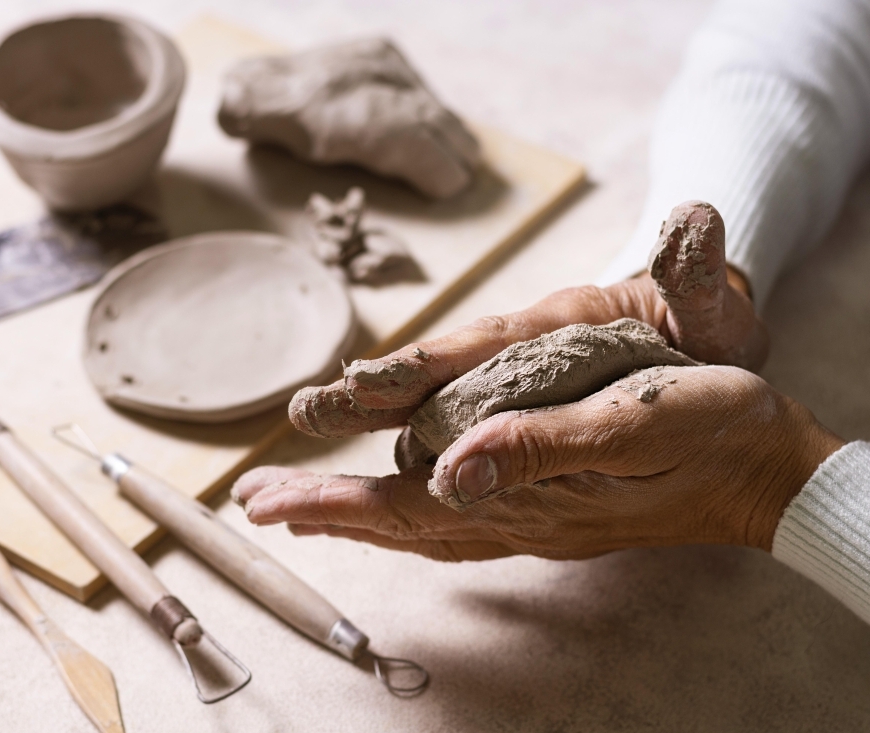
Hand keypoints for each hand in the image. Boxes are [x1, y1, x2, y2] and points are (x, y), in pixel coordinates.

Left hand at [236, 366, 842, 559]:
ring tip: (304, 508)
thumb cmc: (708, 431)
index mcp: (528, 494)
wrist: (765, 467)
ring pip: (423, 526)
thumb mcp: (631, 423)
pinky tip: (399, 512)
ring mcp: (536, 518)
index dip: (333, 504)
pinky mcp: (554, 507)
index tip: (267, 501)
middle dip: (324, 512)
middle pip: (399, 523)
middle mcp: (520, 516)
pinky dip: (411, 518)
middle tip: (258, 505)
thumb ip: (542, 448)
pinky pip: (459, 522)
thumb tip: (448, 471)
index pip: (405, 508)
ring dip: (357, 517)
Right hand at [291, 201, 768, 438]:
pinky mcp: (511, 414)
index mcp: (556, 327)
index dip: (425, 364)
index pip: (481, 344)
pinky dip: (408, 466)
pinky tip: (368, 499)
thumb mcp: (710, 301)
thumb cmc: (705, 320)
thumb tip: (695, 220)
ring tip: (313, 467)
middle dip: (368, 400)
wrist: (705, 330)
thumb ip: (696, 270)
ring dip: (368, 435)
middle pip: (432, 378)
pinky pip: (451, 440)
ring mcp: (509, 387)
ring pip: (430, 413)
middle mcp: (517, 357)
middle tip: (301, 416)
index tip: (366, 384)